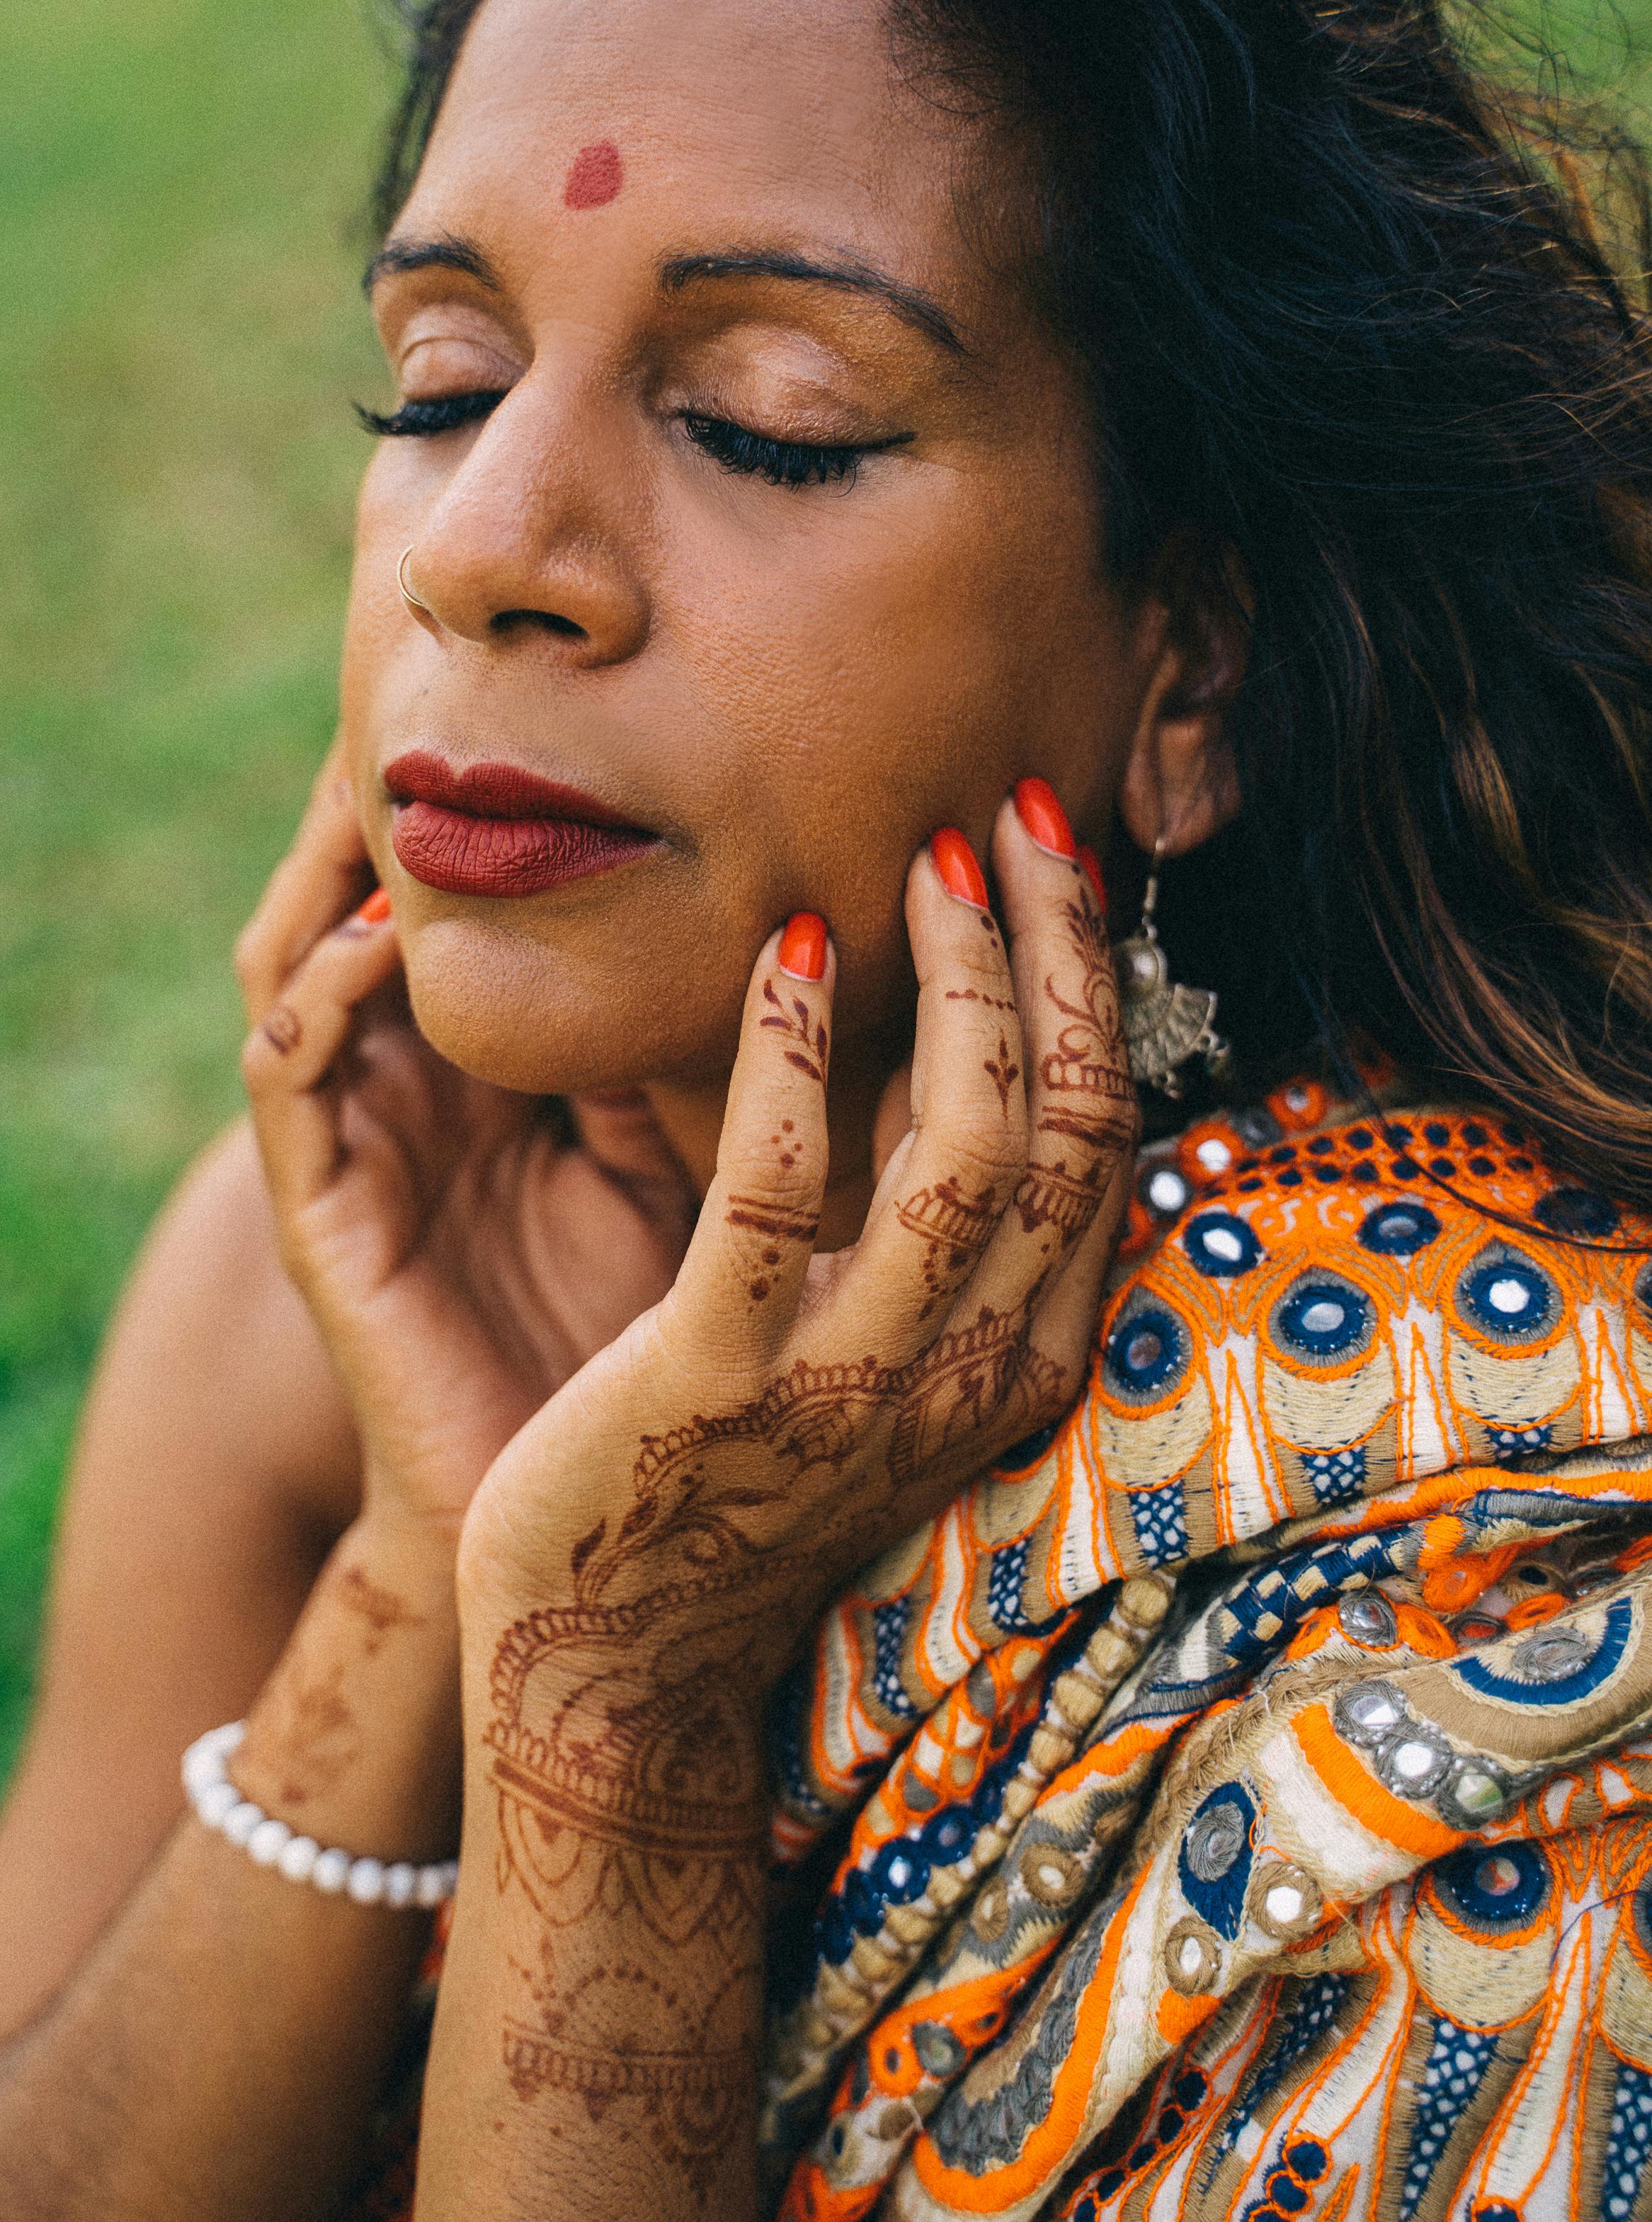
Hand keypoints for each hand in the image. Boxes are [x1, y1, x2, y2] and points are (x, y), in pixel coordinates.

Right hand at [236, 746, 695, 1549]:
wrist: (603, 1533)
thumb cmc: (690, 1344)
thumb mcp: (742, 1171)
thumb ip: (774, 1061)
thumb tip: (868, 929)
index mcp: (541, 1060)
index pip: (518, 886)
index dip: (544, 792)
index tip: (616, 704)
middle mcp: (447, 1075)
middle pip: (407, 889)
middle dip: (433, 789)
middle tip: (490, 693)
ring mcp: (377, 1129)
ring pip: (323, 946)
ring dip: (350, 852)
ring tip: (397, 768)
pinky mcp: (323, 1199)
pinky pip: (291, 1065)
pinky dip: (324, 987)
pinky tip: (377, 935)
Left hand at [459, 787, 1136, 1844]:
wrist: (615, 1656)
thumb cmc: (750, 1472)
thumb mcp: (884, 1351)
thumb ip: (939, 1223)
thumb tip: (970, 1036)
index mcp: (1024, 1357)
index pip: (1107, 1139)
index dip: (1094, 983)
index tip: (1059, 859)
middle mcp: (971, 1373)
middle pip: (1066, 1126)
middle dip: (1055, 952)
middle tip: (1016, 812)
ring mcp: (856, 1385)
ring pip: (966, 1150)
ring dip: (960, 985)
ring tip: (928, 858)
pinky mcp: (719, 1382)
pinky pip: (778, 1189)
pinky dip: (794, 1055)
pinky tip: (787, 956)